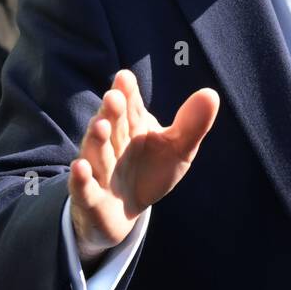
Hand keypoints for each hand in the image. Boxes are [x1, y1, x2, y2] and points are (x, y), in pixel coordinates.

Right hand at [69, 70, 219, 261]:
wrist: (126, 212)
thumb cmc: (151, 172)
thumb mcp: (178, 149)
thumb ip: (192, 125)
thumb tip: (211, 93)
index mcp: (132, 127)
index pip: (130, 106)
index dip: (127, 93)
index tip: (125, 77)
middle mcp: (112, 144)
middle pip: (112, 126)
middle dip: (112, 112)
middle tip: (114, 96)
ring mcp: (99, 170)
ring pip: (96, 153)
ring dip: (96, 139)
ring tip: (100, 125)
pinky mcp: (90, 198)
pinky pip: (83, 188)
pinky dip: (80, 179)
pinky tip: (79, 167)